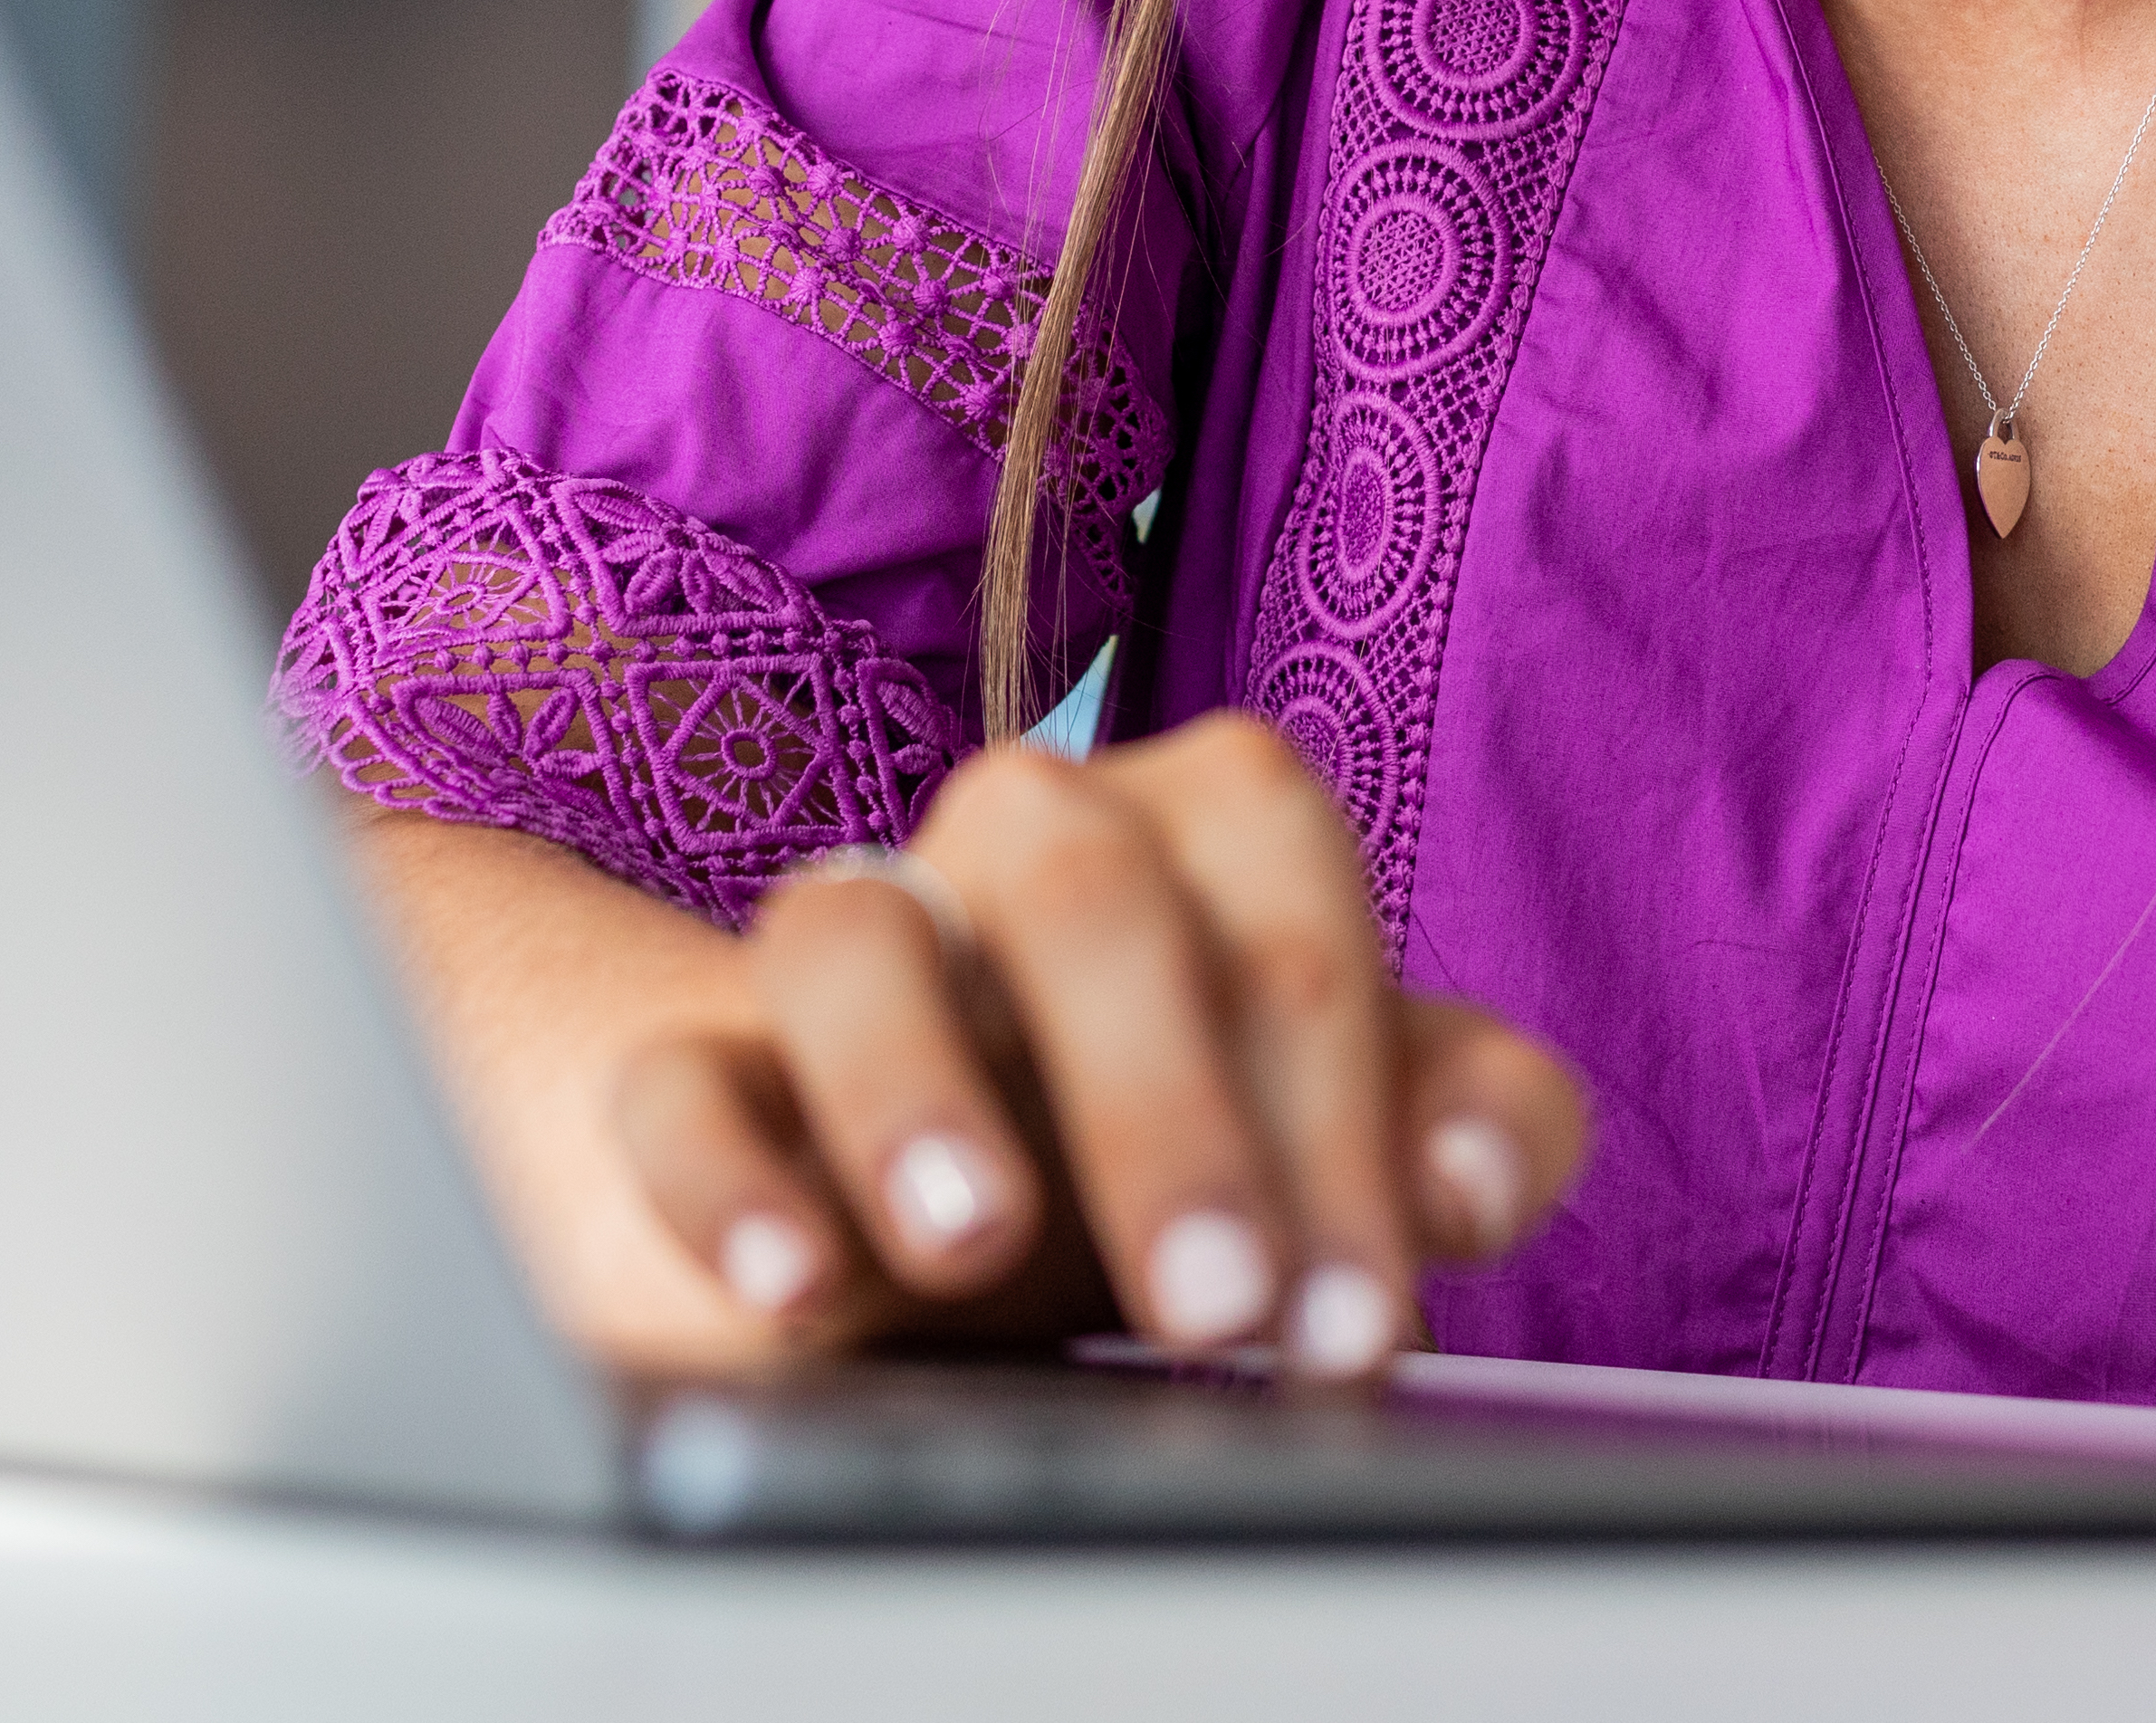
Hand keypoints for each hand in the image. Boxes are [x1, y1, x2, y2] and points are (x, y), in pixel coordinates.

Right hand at [611, 713, 1590, 1382]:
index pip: (1285, 911)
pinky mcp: (711, 1062)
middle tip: (1217, 1310)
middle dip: (1162, 1110)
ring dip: (910, 1084)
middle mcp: (1026, 842)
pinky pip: (681, 1075)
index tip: (1352, 1325)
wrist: (995, 1170)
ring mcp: (860, 938)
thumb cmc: (1210, 1122)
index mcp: (1207, 831)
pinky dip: (722, 1174)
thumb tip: (1474, 1182)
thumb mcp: (1357, 1124)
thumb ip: (1471, 1125)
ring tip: (972, 1245)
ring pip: (848, 935)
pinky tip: (789, 1286)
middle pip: (1089, 897)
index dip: (1337, 1116)